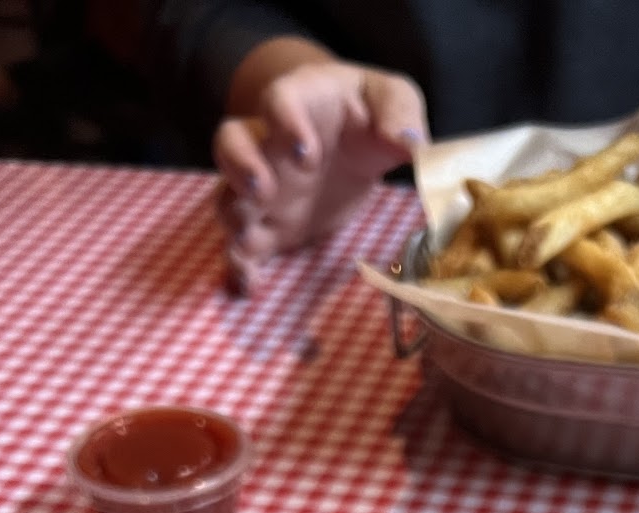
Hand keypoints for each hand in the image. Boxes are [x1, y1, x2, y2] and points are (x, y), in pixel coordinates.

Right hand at [214, 44, 427, 290]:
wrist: (352, 142)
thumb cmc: (368, 113)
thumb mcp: (392, 99)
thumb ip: (400, 114)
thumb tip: (411, 144)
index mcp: (300, 102)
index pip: (277, 100)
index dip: (284, 123)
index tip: (307, 154)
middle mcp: (269, 143)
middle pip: (230, 144)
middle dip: (239, 167)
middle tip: (262, 190)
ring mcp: (263, 188)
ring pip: (228, 196)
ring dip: (233, 218)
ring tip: (248, 239)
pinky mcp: (269, 227)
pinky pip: (242, 247)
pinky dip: (239, 268)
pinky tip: (248, 287)